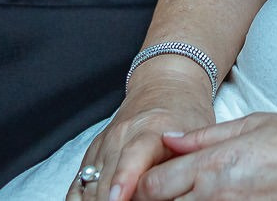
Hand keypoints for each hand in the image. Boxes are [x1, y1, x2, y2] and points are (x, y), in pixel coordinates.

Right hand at [71, 68, 215, 200]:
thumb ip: (182, 167)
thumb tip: (175, 194)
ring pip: (89, 184)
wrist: (164, 87)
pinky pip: (79, 183)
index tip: (118, 199)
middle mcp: (121, 136)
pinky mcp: (93, 154)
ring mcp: (103, 145)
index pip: (132, 157)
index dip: (124, 180)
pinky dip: (82, 198)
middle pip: (107, 179)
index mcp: (151, 130)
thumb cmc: (185, 114)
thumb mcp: (196, 137)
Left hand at [136, 114, 276, 200]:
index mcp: (214, 165)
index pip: (153, 186)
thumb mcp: (253, 124)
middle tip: (165, 192)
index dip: (142, 187)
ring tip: (193, 196)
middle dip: (157, 200)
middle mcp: (217, 196)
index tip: (145, 184)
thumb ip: (205, 136)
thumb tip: (169, 140)